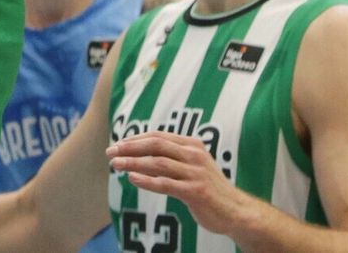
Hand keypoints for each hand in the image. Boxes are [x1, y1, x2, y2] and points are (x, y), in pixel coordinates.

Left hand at [107, 131, 249, 237]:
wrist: (236, 211)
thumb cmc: (211, 188)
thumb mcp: (195, 165)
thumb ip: (175, 157)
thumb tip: (145, 152)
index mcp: (192, 145)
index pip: (158, 136)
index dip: (136, 139)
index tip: (119, 143)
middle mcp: (193, 155)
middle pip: (155, 145)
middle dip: (130, 147)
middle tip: (111, 151)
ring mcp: (195, 173)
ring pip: (158, 163)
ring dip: (134, 162)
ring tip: (116, 164)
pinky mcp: (195, 192)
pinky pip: (166, 184)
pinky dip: (147, 180)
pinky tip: (133, 178)